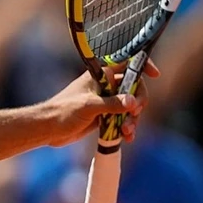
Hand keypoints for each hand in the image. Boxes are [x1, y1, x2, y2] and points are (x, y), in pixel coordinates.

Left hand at [45, 62, 159, 147]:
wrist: (47, 128)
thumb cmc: (62, 111)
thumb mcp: (88, 106)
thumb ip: (111, 104)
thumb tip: (133, 102)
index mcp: (100, 76)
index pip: (125, 65)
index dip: (141, 67)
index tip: (155, 75)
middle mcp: (104, 87)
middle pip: (133, 88)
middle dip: (138, 102)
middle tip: (135, 113)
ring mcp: (104, 102)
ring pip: (129, 107)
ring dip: (133, 119)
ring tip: (127, 131)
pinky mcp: (103, 117)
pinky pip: (121, 119)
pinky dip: (126, 127)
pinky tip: (127, 137)